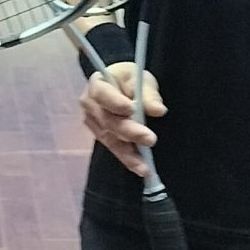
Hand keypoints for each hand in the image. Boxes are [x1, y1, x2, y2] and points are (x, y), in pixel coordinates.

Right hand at [81, 60, 164, 177]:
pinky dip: (128, 160)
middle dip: (129, 132)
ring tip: (146, 167)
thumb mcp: (141, 79)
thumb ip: (148, 94)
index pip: (102, 94)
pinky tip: (142, 169)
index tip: (131, 109)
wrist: (121, 88)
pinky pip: (115, 149)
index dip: (115, 102)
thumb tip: (158, 110)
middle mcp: (90, 106)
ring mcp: (94, 123)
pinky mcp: (102, 137)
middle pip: (108, 121)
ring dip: (129, 154)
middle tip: (150, 139)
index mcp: (97, 84)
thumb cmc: (130, 80)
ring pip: (111, 139)